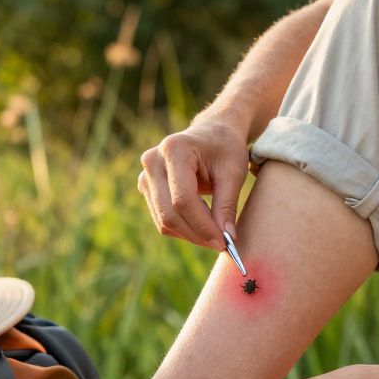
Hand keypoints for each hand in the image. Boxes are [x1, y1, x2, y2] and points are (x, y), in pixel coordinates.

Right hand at [138, 117, 250, 250]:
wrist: (212, 132)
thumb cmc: (225, 149)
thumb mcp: (233, 173)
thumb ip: (227, 205)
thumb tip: (226, 239)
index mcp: (174, 149)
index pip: (182, 199)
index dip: (202, 225)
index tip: (224, 242)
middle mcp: (153, 161)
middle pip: (169, 213)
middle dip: (196, 234)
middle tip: (222, 245)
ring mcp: (145, 175)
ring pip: (163, 220)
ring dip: (190, 235)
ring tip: (215, 237)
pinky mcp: (146, 188)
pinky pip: (161, 219)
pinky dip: (183, 230)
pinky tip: (203, 227)